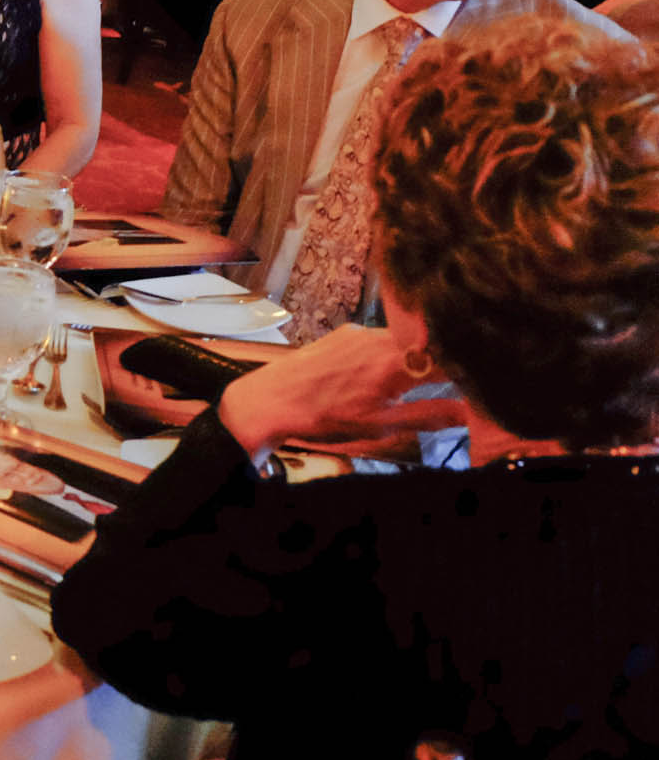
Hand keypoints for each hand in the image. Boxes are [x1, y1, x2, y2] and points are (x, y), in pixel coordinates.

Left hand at [218, 324, 470, 453]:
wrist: (269, 400)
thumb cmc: (321, 417)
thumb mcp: (380, 426)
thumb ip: (428, 416)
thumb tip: (470, 413)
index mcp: (396, 362)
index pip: (450, 354)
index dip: (473, 361)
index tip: (490, 370)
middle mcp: (381, 339)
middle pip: (430, 341)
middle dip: (449, 357)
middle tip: (465, 375)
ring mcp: (361, 333)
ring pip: (406, 339)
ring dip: (419, 355)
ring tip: (425, 377)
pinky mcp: (345, 334)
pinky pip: (382, 338)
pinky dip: (393, 352)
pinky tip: (387, 372)